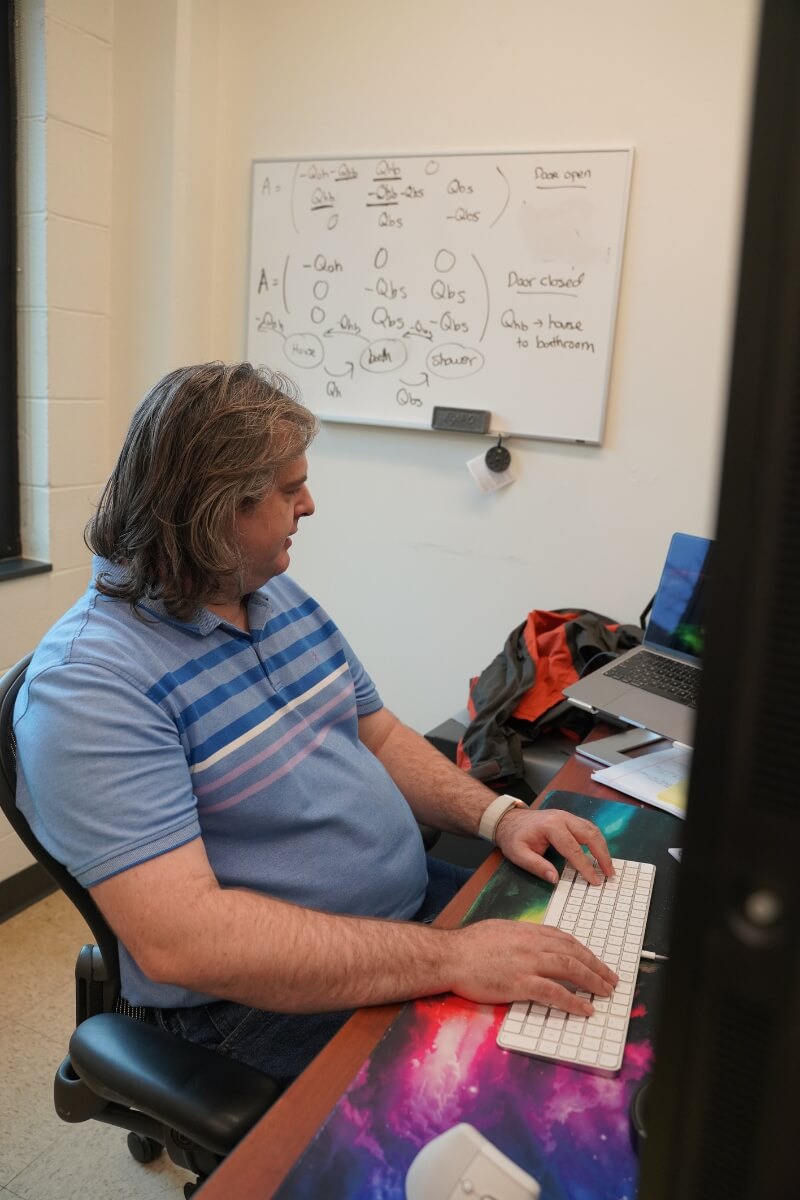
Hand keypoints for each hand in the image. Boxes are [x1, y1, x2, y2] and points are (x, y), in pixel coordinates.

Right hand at [448, 919, 617, 1015]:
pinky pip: (555, 993)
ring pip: (571, 969)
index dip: (584, 950)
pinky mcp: (521, 983)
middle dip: (596, 965)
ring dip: (593, 981)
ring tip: (606, 991)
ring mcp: (528, 963)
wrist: (450, 955)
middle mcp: (532, 943)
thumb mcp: (499, 930)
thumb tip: (532, 945)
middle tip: (610, 978)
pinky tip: (586, 1009)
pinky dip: (574, 1001)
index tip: (595, 960)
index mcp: (527, 930)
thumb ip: (520, 937)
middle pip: (573, 952)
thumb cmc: (468, 945)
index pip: (564, 938)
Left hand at [493, 806, 612, 884]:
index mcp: (550, 826)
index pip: (573, 849)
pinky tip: (600, 853)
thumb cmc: (513, 837)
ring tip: (608, 866)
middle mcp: (563, 818)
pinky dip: (597, 841)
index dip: (585, 866)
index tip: (594, 881)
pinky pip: (588, 828)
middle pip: (589, 835)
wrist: (509, 819)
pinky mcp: (569, 818)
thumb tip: (555, 879)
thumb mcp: (518, 854)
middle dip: (602, 855)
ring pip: (592, 829)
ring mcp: (567, 816)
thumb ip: (537, 866)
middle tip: (610, 874)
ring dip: (603, 848)